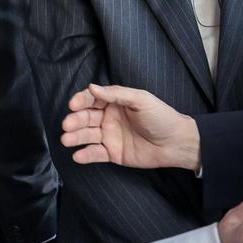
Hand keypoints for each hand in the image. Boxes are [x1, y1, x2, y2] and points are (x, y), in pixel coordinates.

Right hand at [61, 83, 200, 171]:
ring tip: (66, 140)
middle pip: (86, 117)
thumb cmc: (161, 117)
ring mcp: (110, 136)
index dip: (81, 101)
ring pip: (87, 135)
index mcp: (115, 102)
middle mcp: (109, 118)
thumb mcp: (140, 100)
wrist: (176, 143)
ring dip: (75, 137)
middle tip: (67, 125)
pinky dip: (85, 155)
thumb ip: (116, 94)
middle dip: (75, 120)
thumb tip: (92, 87)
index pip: (92, 99)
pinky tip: (78, 156)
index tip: (73, 105)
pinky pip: (95, 154)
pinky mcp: (113, 153)